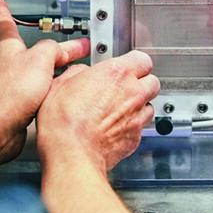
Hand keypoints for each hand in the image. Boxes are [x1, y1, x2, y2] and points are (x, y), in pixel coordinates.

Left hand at [0, 0, 90, 161]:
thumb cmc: (10, 94)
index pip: (3, 21)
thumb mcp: (42, 59)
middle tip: (64, 45)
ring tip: (65, 70)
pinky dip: (44, 88)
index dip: (1, 8)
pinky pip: (32, 90)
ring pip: (30, 70)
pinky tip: (54, 94)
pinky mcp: (13, 103)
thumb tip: (63, 48)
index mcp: (6, 46)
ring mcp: (7, 84)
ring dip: (47, 69)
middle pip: (25, 48)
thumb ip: (54, 48)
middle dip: (45, 47)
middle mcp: (3, 63)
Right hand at [36, 50, 159, 173]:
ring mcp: (137, 116)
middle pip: (152, 82)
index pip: (142, 59)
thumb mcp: (60, 84)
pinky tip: (114, 127)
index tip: (127, 65)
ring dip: (138, 105)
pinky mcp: (135, 138)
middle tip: (124, 87)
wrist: (71, 153)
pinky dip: (131, 125)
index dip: (134, 63)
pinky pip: (141, 127)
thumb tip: (81, 72)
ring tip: (118, 109)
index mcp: (117, 73)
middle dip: (141, 83)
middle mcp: (133, 93)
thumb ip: (77, 72)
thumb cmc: (64, 121)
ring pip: (149, 105)